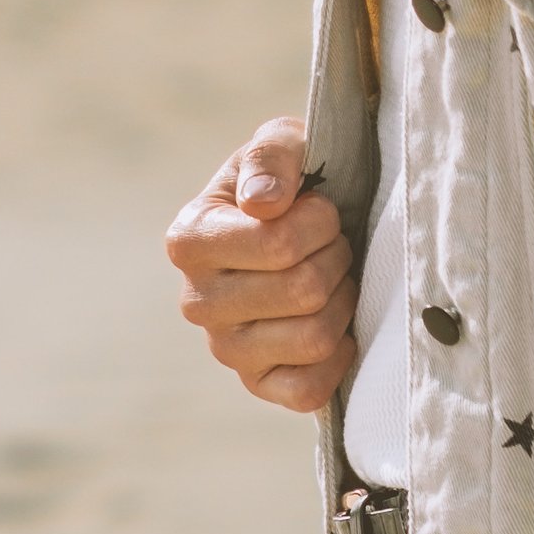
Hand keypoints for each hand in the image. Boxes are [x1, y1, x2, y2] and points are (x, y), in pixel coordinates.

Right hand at [164, 119, 355, 410]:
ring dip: (343, 300)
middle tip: (332, 243)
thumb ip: (272, 157)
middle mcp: (197, 301)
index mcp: (190, 239)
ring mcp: (225, 349)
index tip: (320, 207)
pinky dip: (338, 354)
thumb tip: (265, 205)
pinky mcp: (257, 385)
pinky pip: (309, 390)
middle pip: (303, 291)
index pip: (277, 244)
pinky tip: (336, 323)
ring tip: (333, 276)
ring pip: (314, 338)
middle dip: (336, 257)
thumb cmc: (293, 181)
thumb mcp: (282, 143)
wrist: (307, 224)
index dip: (320, 221)